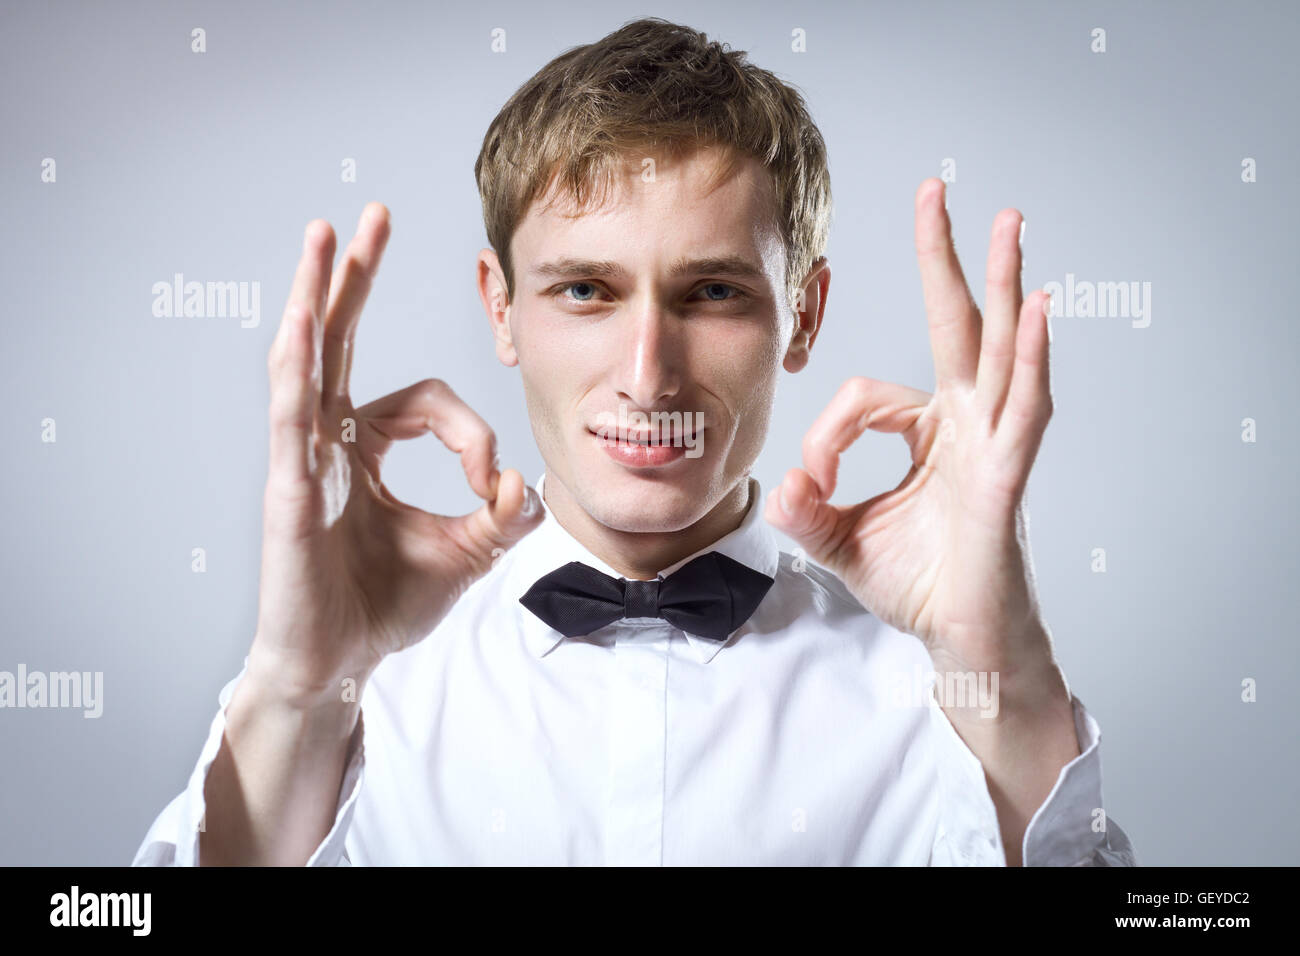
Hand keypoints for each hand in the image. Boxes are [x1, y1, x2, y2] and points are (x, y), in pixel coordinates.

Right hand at [252, 204, 543, 698]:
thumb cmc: (383, 606)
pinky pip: (290, 413)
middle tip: (366, 215)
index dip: (471, 433)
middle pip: (338, 340)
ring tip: (321, 235)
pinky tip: (304, 316)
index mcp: (364, 449)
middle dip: (353, 276)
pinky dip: (298, 363)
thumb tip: (531, 487)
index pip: (425, 401)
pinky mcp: (287, 489)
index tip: (493, 483)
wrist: (338, 666)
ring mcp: (300, 460)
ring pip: (305, 359)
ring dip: (315, 294)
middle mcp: (326, 441)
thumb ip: (504, 516)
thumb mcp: (466, 553)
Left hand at [765, 179, 1057, 683]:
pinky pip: (1025, 408)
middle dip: (946, 257)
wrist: (957, 638)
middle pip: (957, 324)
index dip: (829, 433)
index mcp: (929, 432)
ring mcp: (992, 443)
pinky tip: (1036, 310)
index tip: (812, 481)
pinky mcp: (1007, 475)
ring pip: (1001, 348)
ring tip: (1008, 221)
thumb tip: (778, 485)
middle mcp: (966, 424)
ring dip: (1003, 283)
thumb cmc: (914, 584)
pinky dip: (1032, 359)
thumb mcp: (840, 539)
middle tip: (940, 190)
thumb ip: (806, 509)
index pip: (868, 397)